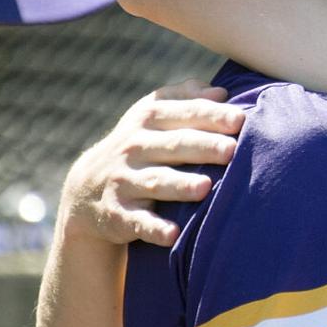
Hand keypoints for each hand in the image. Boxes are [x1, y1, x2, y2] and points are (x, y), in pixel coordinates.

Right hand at [60, 81, 244, 246]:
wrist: (86, 189)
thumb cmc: (139, 147)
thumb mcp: (152, 117)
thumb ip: (185, 99)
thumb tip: (221, 92)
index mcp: (147, 119)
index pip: (183, 113)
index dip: (211, 115)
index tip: (240, 120)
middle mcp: (134, 147)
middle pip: (174, 146)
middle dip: (203, 147)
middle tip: (231, 150)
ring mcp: (123, 181)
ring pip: (156, 182)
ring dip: (180, 186)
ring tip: (205, 187)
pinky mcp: (118, 214)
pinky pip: (138, 222)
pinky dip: (154, 229)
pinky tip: (173, 235)